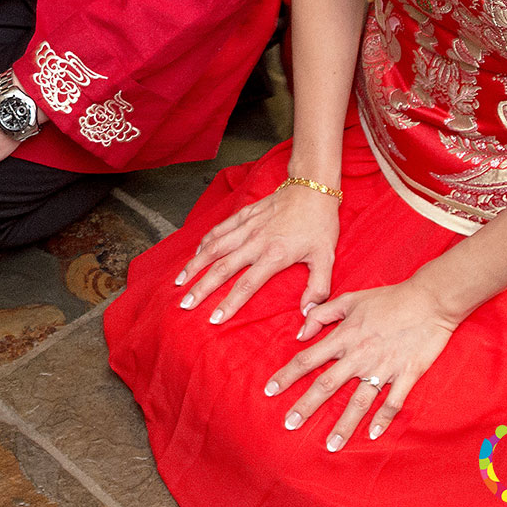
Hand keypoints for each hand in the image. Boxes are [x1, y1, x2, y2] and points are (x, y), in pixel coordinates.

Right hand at [173, 183, 338, 323]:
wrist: (313, 188)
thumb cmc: (320, 224)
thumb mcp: (326, 258)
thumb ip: (318, 288)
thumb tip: (308, 314)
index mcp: (274, 254)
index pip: (246, 284)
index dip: (229, 303)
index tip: (214, 319)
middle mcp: (255, 241)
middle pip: (221, 268)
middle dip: (201, 288)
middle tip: (185, 304)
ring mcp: (247, 226)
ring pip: (214, 247)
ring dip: (195, 265)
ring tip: (180, 281)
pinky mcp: (244, 214)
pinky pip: (219, 229)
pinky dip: (205, 241)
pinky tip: (196, 252)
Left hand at [262, 281, 460, 450]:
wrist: (429, 300)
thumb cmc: (388, 298)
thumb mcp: (350, 299)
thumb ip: (322, 314)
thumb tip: (301, 332)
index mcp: (344, 337)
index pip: (308, 359)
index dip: (287, 375)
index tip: (270, 390)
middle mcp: (359, 355)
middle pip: (326, 385)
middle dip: (306, 407)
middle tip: (289, 425)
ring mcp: (383, 367)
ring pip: (358, 402)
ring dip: (343, 425)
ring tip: (330, 446)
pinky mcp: (406, 375)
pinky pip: (392, 402)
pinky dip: (382, 419)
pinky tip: (371, 435)